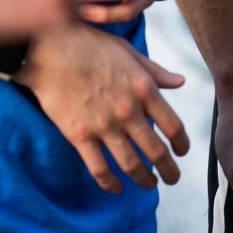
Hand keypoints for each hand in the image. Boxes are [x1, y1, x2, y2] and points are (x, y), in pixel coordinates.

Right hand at [16, 22, 188, 192]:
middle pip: (156, 151)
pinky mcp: (79, 136)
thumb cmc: (90, 44)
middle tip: (172, 178)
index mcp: (144, 88)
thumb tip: (180, 82)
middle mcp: (128, 111)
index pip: (173, 126)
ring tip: (150, 185)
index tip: (182, 151)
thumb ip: (156, 71)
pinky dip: (110, 184)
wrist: (50, 47)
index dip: (182, 144)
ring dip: (144, 180)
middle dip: (169, 170)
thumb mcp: (128, 52)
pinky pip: (99, 169)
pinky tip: (117, 188)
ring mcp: (104, 125)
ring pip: (131, 164)